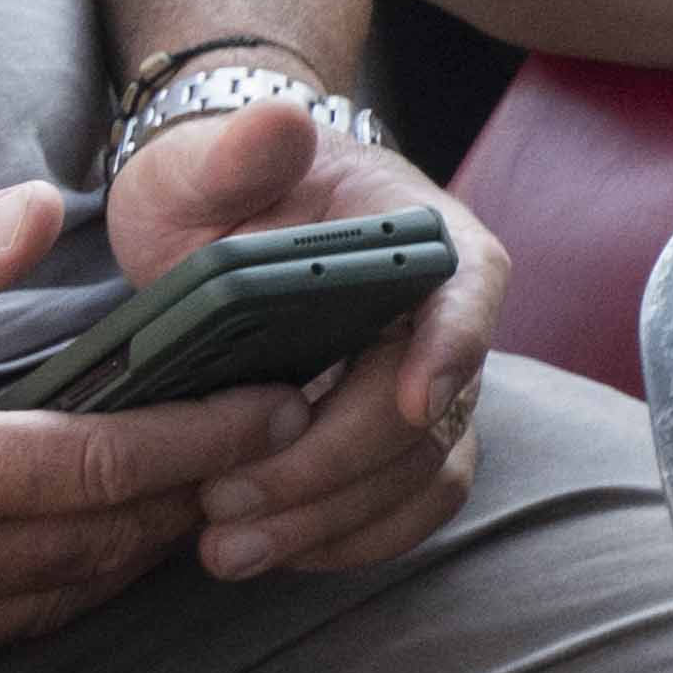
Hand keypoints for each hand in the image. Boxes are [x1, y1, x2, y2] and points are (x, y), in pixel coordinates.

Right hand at [0, 186, 299, 672]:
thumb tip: (47, 213)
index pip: (104, 468)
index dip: (208, 437)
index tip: (283, 403)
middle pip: (97, 549)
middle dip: (191, 496)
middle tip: (268, 446)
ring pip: (51, 607)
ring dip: (128, 552)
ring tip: (195, 490)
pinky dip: (45, 598)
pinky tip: (80, 547)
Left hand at [94, 89, 501, 585]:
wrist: (221, 223)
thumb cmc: (218, 187)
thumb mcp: (205, 162)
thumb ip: (240, 149)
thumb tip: (281, 121)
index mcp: (424, 238)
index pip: (467, 293)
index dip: (450, 352)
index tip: (410, 406)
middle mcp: (449, 317)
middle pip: (433, 410)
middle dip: (332, 469)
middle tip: (226, 505)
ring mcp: (431, 385)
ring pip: (424, 474)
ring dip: (335, 521)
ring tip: (228, 549)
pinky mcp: (400, 440)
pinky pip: (411, 507)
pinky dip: (352, 540)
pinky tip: (278, 551)